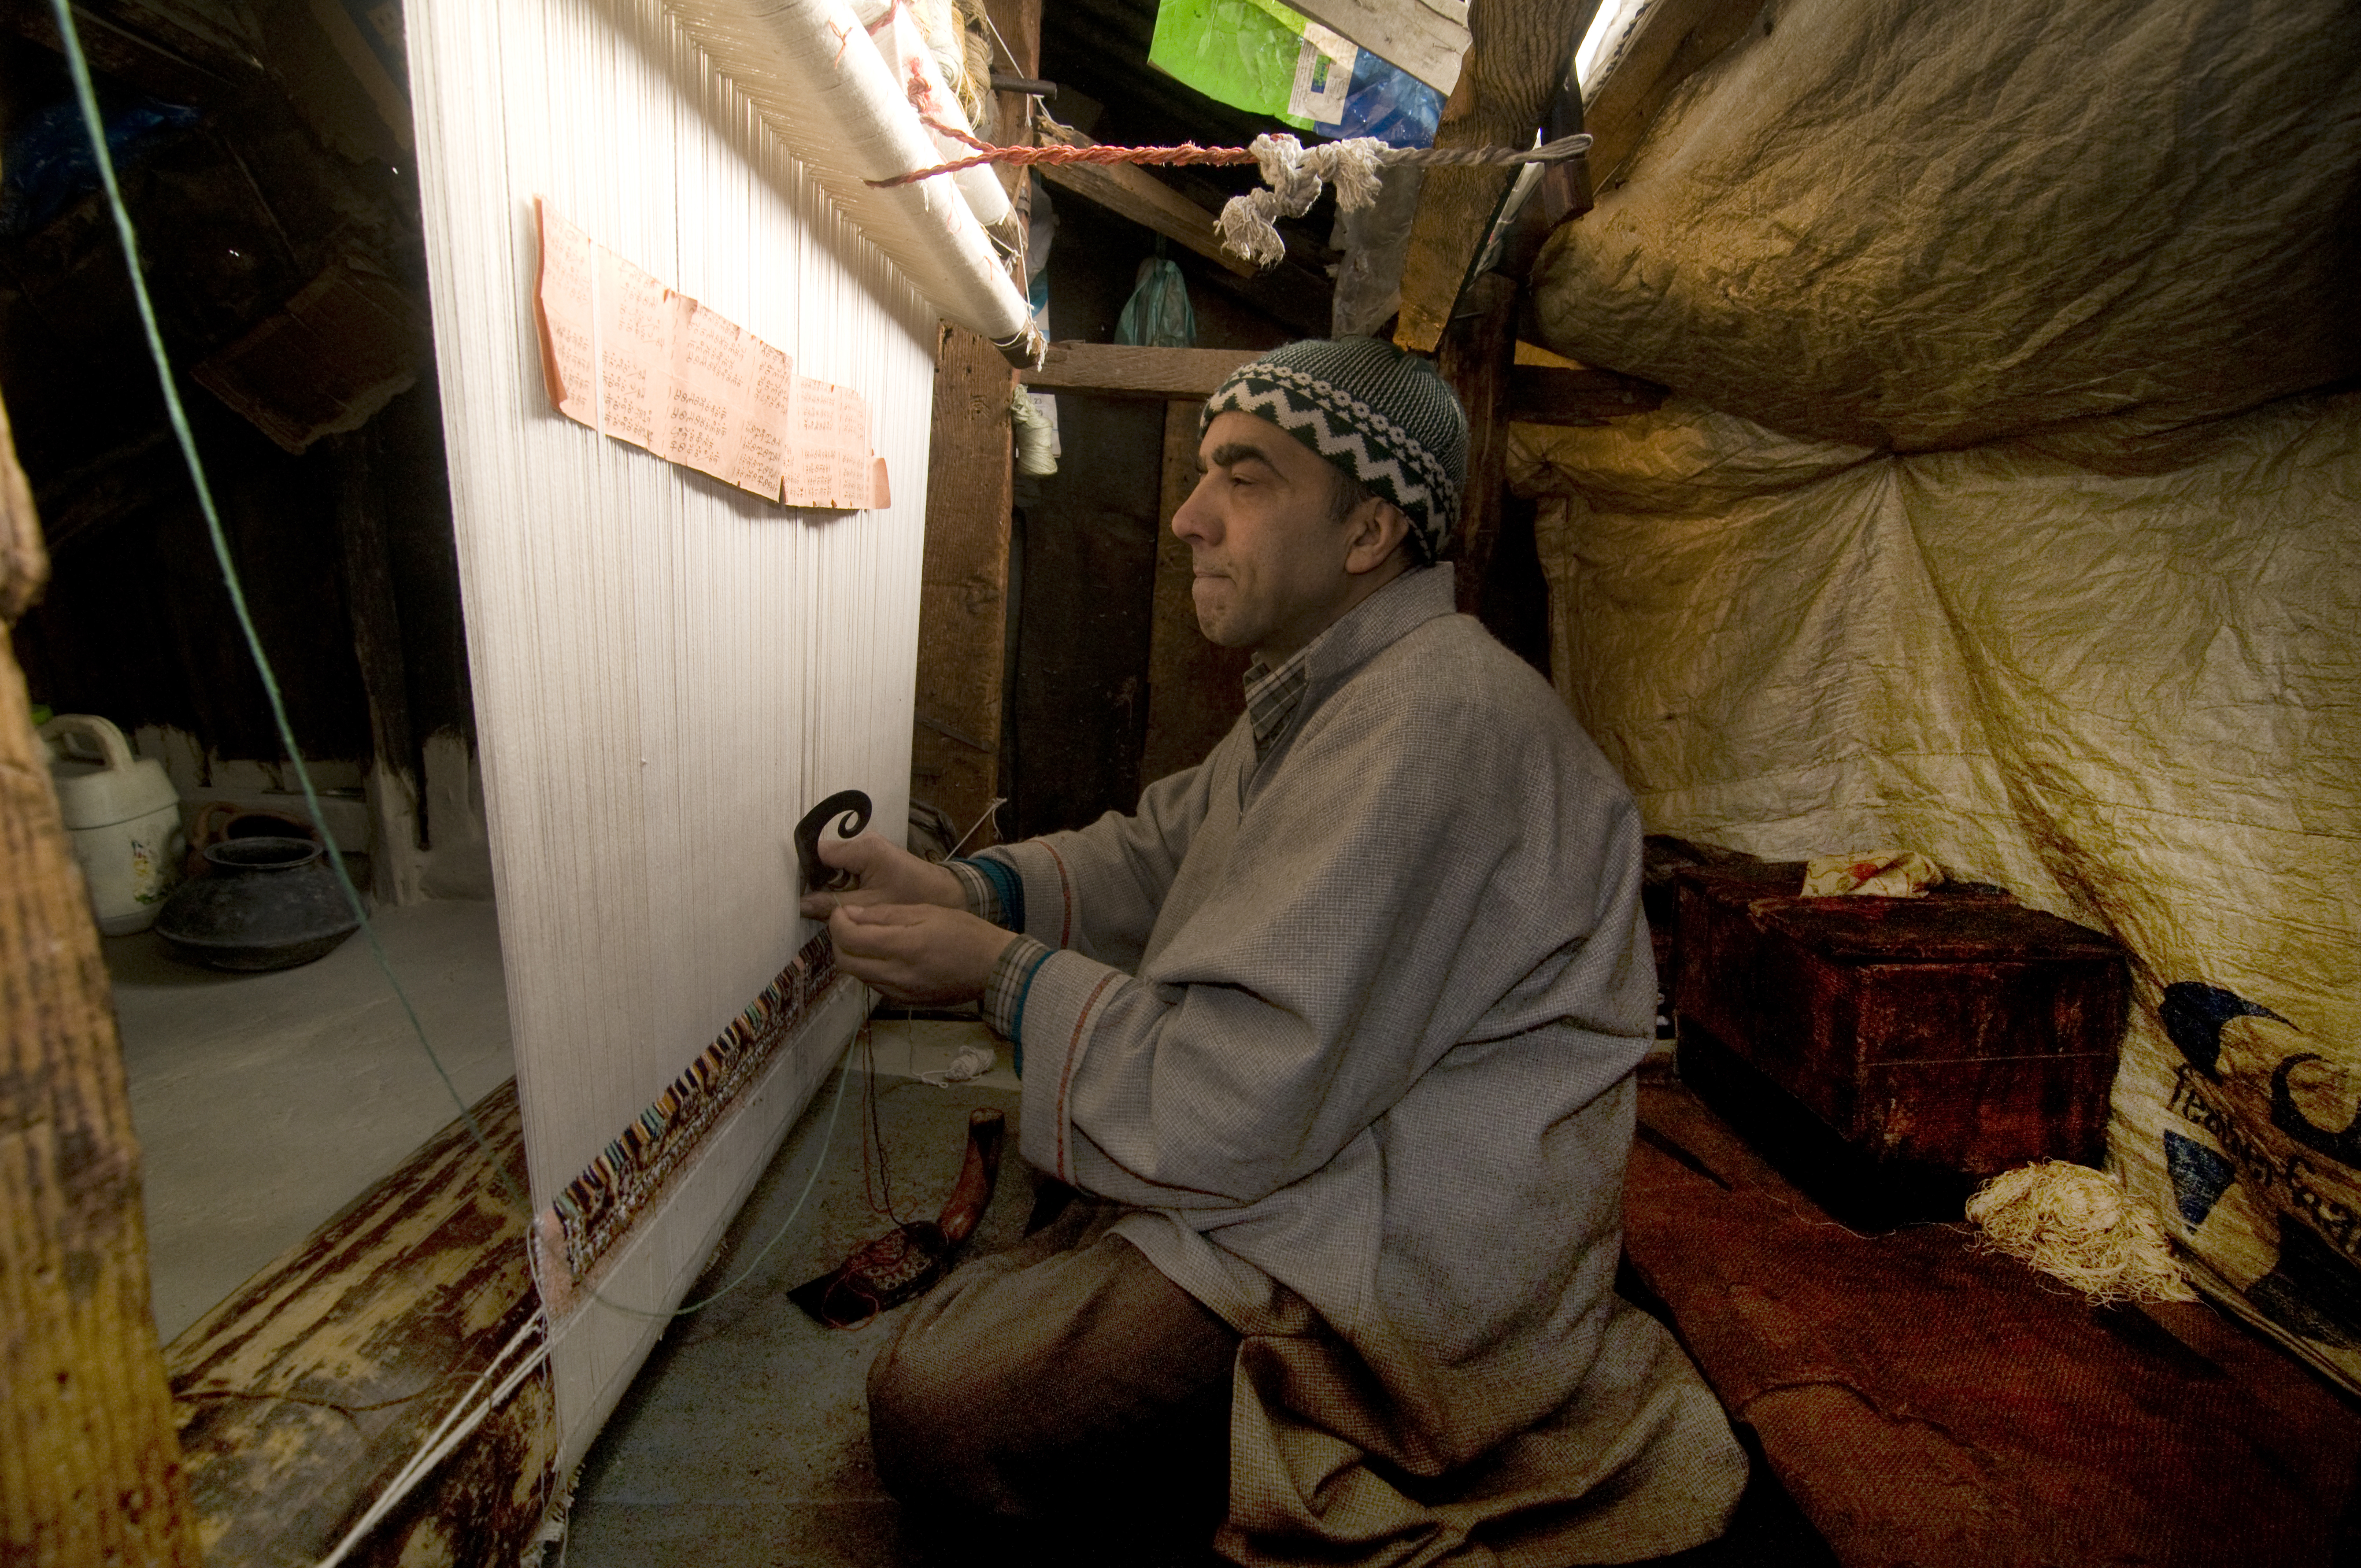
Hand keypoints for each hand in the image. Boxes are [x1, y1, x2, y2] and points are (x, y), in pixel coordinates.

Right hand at [798, 831, 965, 918]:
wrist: (945, 895)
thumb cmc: (911, 898)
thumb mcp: (869, 906)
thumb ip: (833, 904)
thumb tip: (799, 905)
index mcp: (862, 849)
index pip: (818, 851)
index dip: (804, 872)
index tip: (795, 893)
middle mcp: (862, 842)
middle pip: (824, 858)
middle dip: (814, 881)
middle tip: (807, 905)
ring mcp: (867, 849)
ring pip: (833, 865)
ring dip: (827, 885)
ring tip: (822, 906)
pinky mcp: (872, 858)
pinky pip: (845, 869)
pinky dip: (840, 885)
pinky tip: (840, 902)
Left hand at [828, 903, 1014, 1005]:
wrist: (994, 968)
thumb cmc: (965, 932)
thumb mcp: (927, 911)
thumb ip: (885, 915)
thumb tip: (850, 914)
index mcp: (904, 947)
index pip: (850, 939)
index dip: (837, 923)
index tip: (841, 911)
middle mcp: (897, 975)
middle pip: (845, 962)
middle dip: (837, 940)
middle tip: (847, 924)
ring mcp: (900, 992)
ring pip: (856, 975)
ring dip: (852, 955)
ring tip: (865, 936)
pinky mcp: (905, 1001)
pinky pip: (874, 984)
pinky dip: (868, 968)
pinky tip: (882, 955)